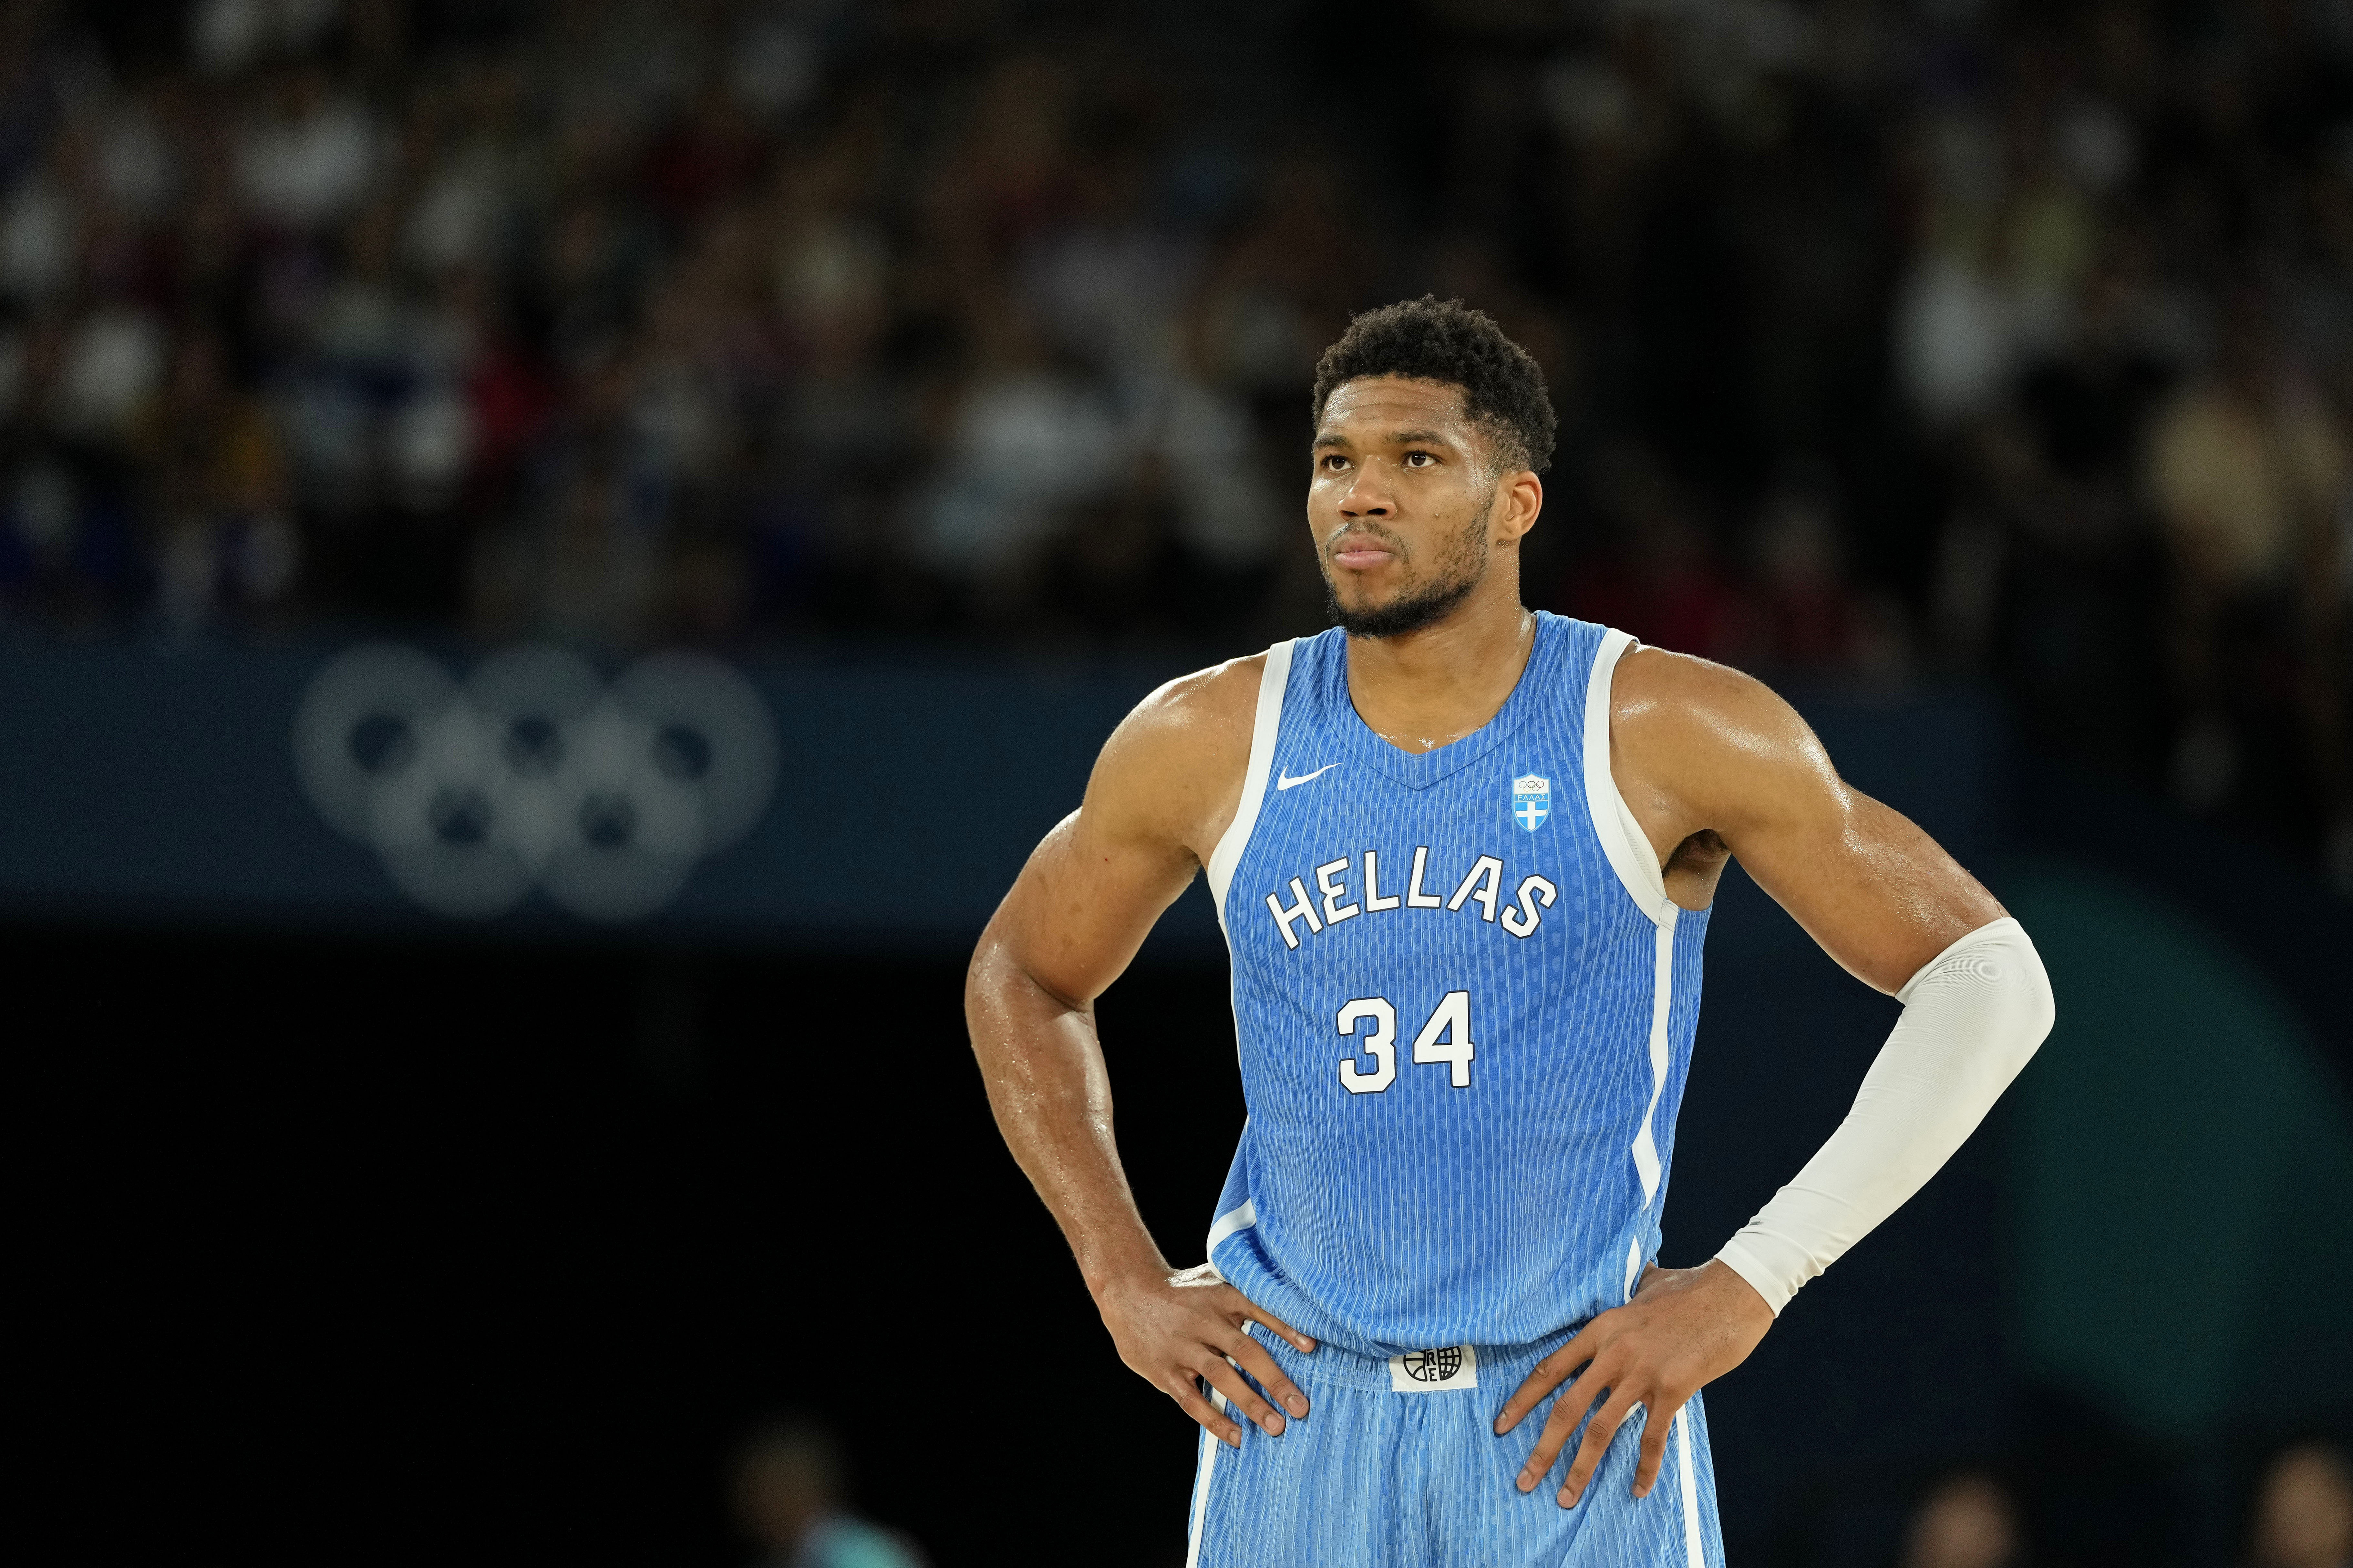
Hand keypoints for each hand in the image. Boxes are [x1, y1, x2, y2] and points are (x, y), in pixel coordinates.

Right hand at [1096, 1264, 1315, 1447]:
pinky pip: (1192, 1400)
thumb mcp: (1213, 1279)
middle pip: (1246, 1351)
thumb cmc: (1182, 1289)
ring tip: (1276, 1427)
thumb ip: (1246, 1293)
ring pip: (1221, 1378)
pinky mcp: (1165, 1370)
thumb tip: (1295, 1304)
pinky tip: (1236, 1436)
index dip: (1287, 1329)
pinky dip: (1214, 1419)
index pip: (1260, 1311)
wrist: (1127, 1290)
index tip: (1312, 1348)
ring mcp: (1183, 1347)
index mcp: (1221, 1296)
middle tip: (1301, 1408)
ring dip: (1250, 1403)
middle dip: (1275, 1381)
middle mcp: (1204, 1320)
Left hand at [1493, 1260, 1772, 1505]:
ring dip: (1581, 1468)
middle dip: (1543, 1449)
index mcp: (1601, 1329)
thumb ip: (1627, 1293)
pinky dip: (1645, 1468)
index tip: (1502, 1426)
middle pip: (1567, 1408)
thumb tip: (1628, 1284)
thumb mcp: (1645, 1285)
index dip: (1523, 1400)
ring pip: (1600, 1430)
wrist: (1730, 1294)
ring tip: (1566, 1498)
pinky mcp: (1672, 1390)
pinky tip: (1638, 1490)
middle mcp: (1613, 1354)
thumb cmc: (1689, 1289)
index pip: (1550, 1370)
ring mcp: (1641, 1374)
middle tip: (1524, 1480)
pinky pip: (1652, 1438)